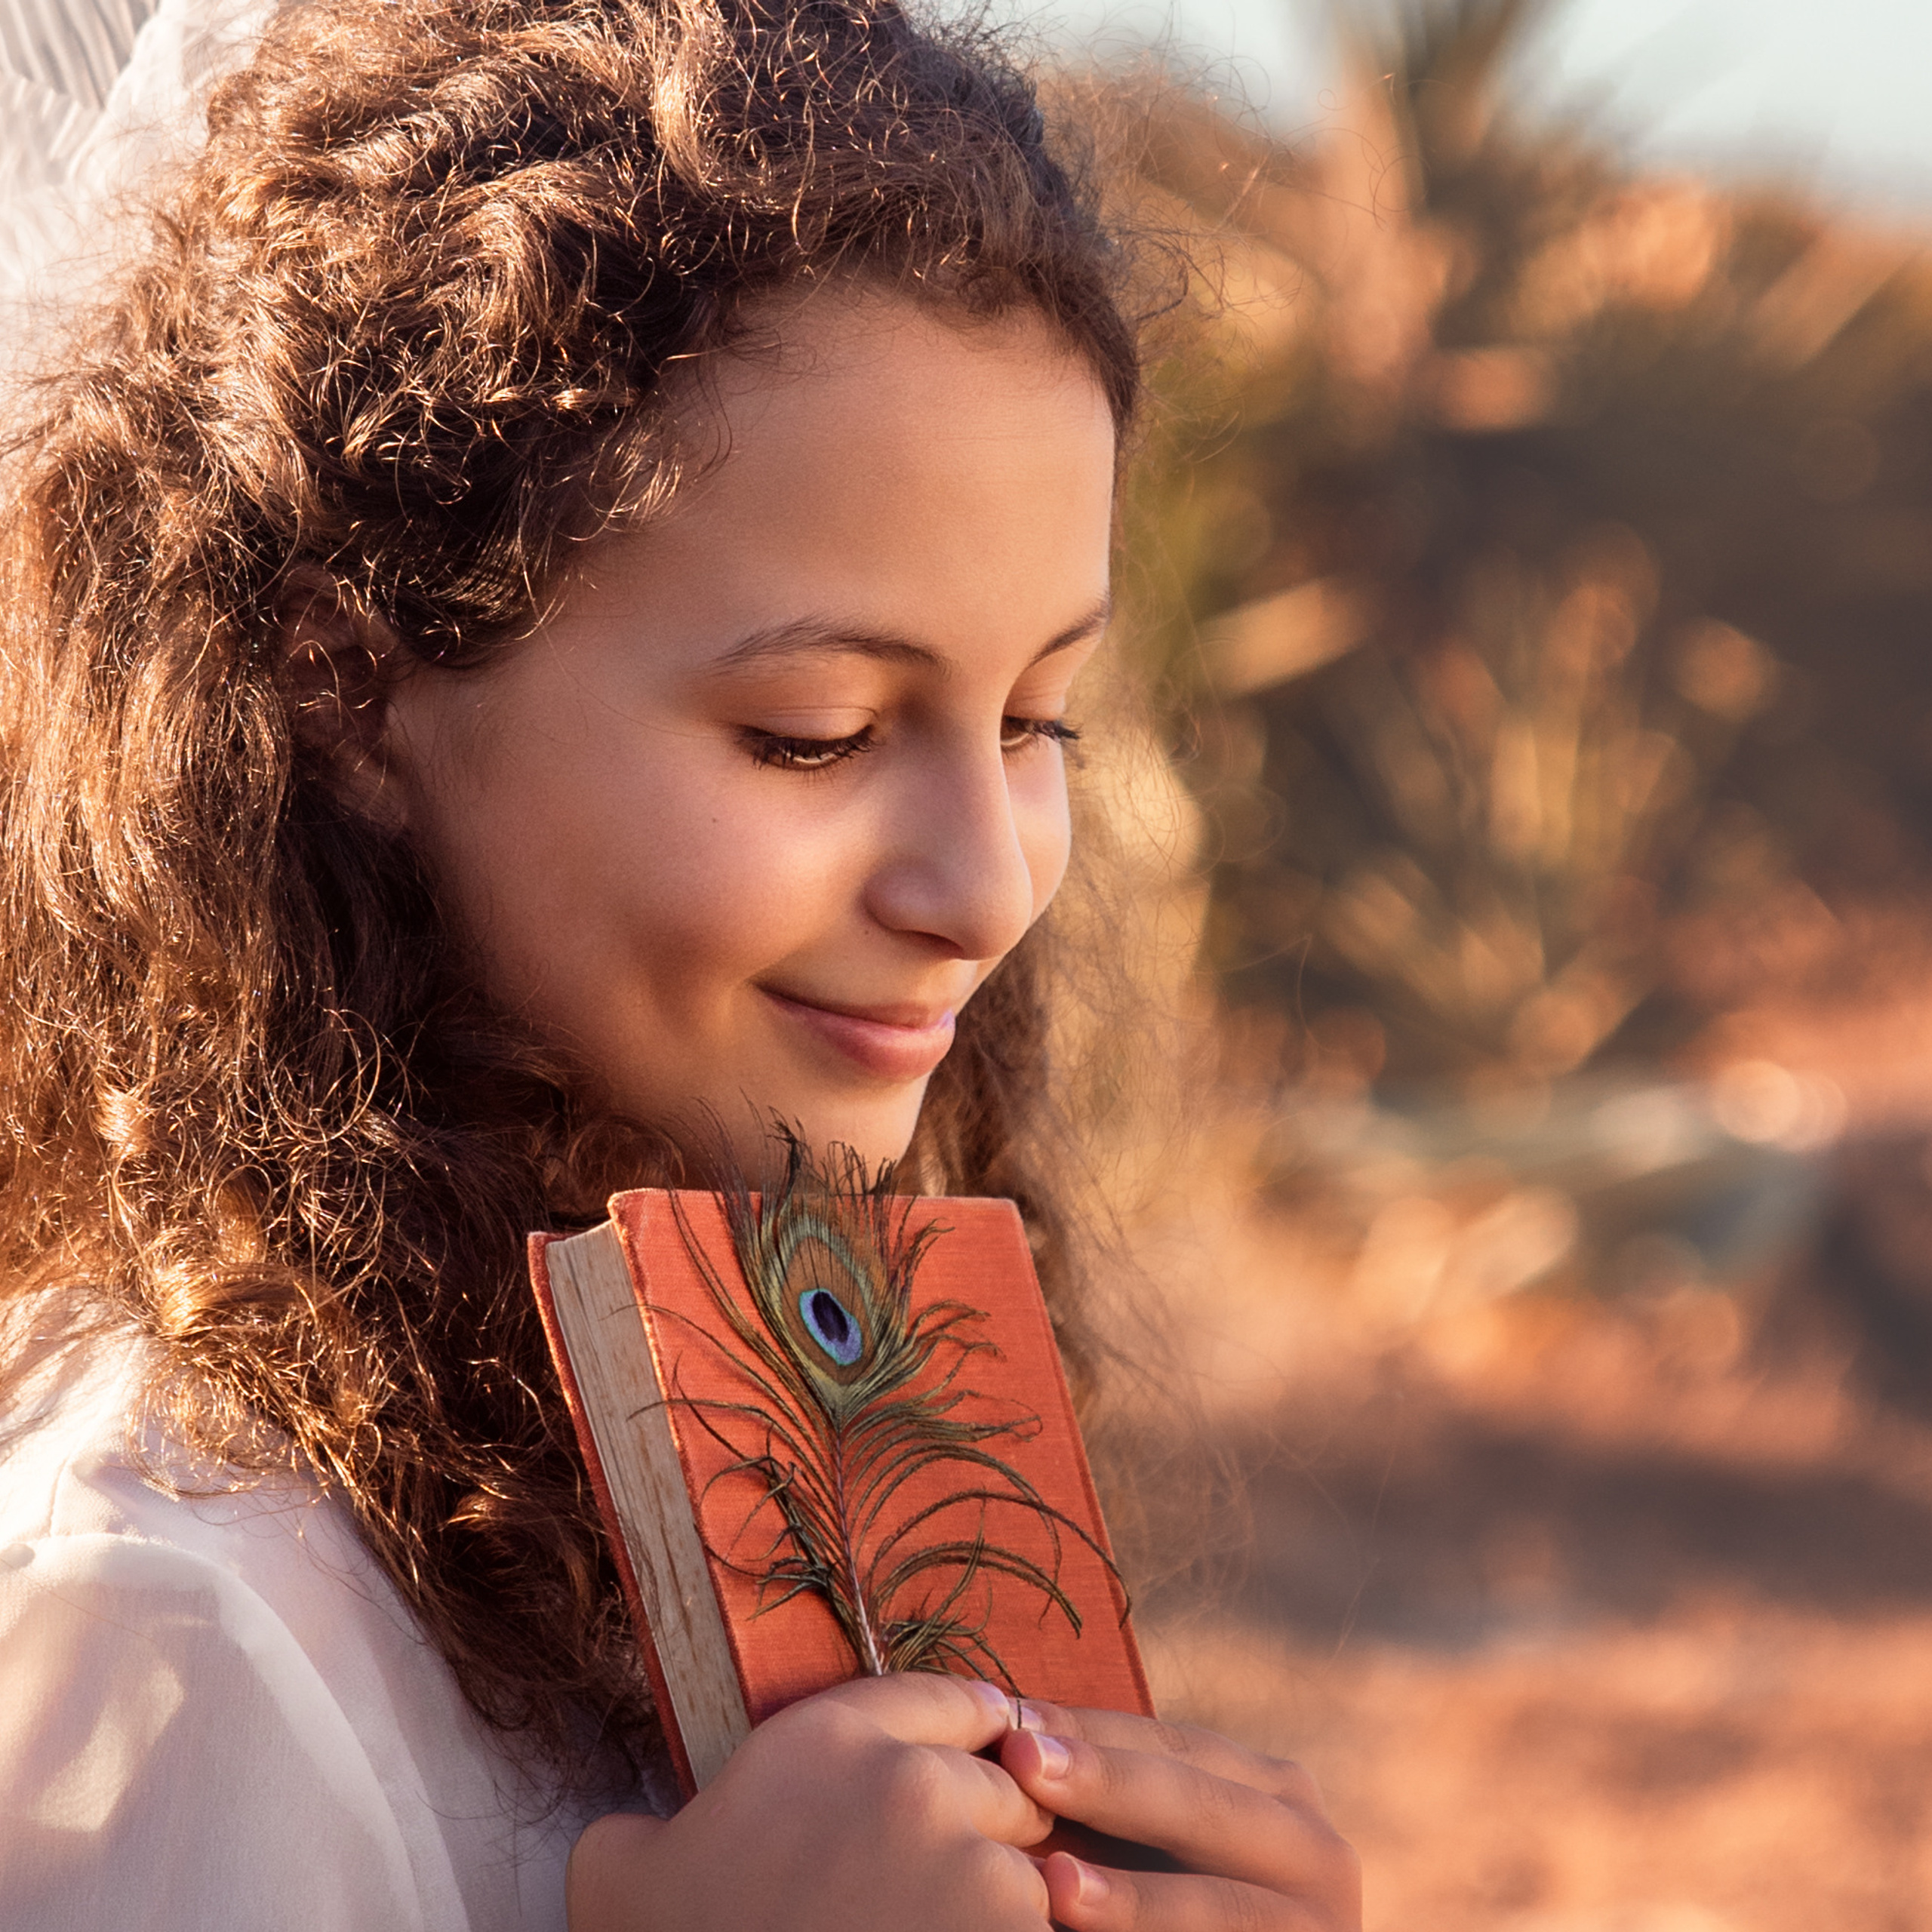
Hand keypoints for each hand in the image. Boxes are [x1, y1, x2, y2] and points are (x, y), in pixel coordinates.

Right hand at [568, 1673, 1055, 1930]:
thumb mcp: (627, 1871)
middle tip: (953, 1886)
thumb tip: (637, 1838)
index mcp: (824, 1737)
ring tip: (962, 1928)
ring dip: (1014, 1901)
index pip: (947, 1699)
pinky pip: (1050, 1927)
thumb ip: (648, 1825)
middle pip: (1006, 1782)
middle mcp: (909, 1778)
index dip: (969, 1739)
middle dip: (995, 1830)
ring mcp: (971, 1862)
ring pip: (1038, 1864)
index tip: (978, 1767)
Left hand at [998, 1701, 1360, 1931]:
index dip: (1090, 1730)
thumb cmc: (1189, 1904)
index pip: (1173, 1745)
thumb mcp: (1164, 1848)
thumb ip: (1106, 1808)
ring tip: (1056, 1884)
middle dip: (1107, 1782)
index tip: (1005, 1718)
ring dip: (1134, 1897)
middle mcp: (1314, 1845)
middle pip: (1198, 1804)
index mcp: (1274, 1793)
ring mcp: (1319, 1922)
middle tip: (1020, 1759)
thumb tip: (994, 1741)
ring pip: (1219, 1904)